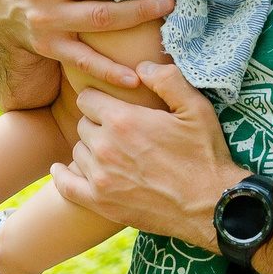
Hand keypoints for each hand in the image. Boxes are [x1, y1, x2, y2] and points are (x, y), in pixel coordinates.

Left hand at [51, 61, 243, 247]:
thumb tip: (141, 67)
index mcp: (123, 120)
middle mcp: (105, 147)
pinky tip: (63, 170)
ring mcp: (100, 177)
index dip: (100, 99)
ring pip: (78, 151)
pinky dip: (62, 176)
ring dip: (89, 148)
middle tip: (118, 130)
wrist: (210, 206)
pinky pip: (66, 186)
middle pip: (83, 124)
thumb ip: (167, 79)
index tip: (112, 105)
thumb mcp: (195, 107)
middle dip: (97, 123)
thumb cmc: (204, 155)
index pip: (87, 98)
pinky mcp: (101, 203)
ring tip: (109, 151)